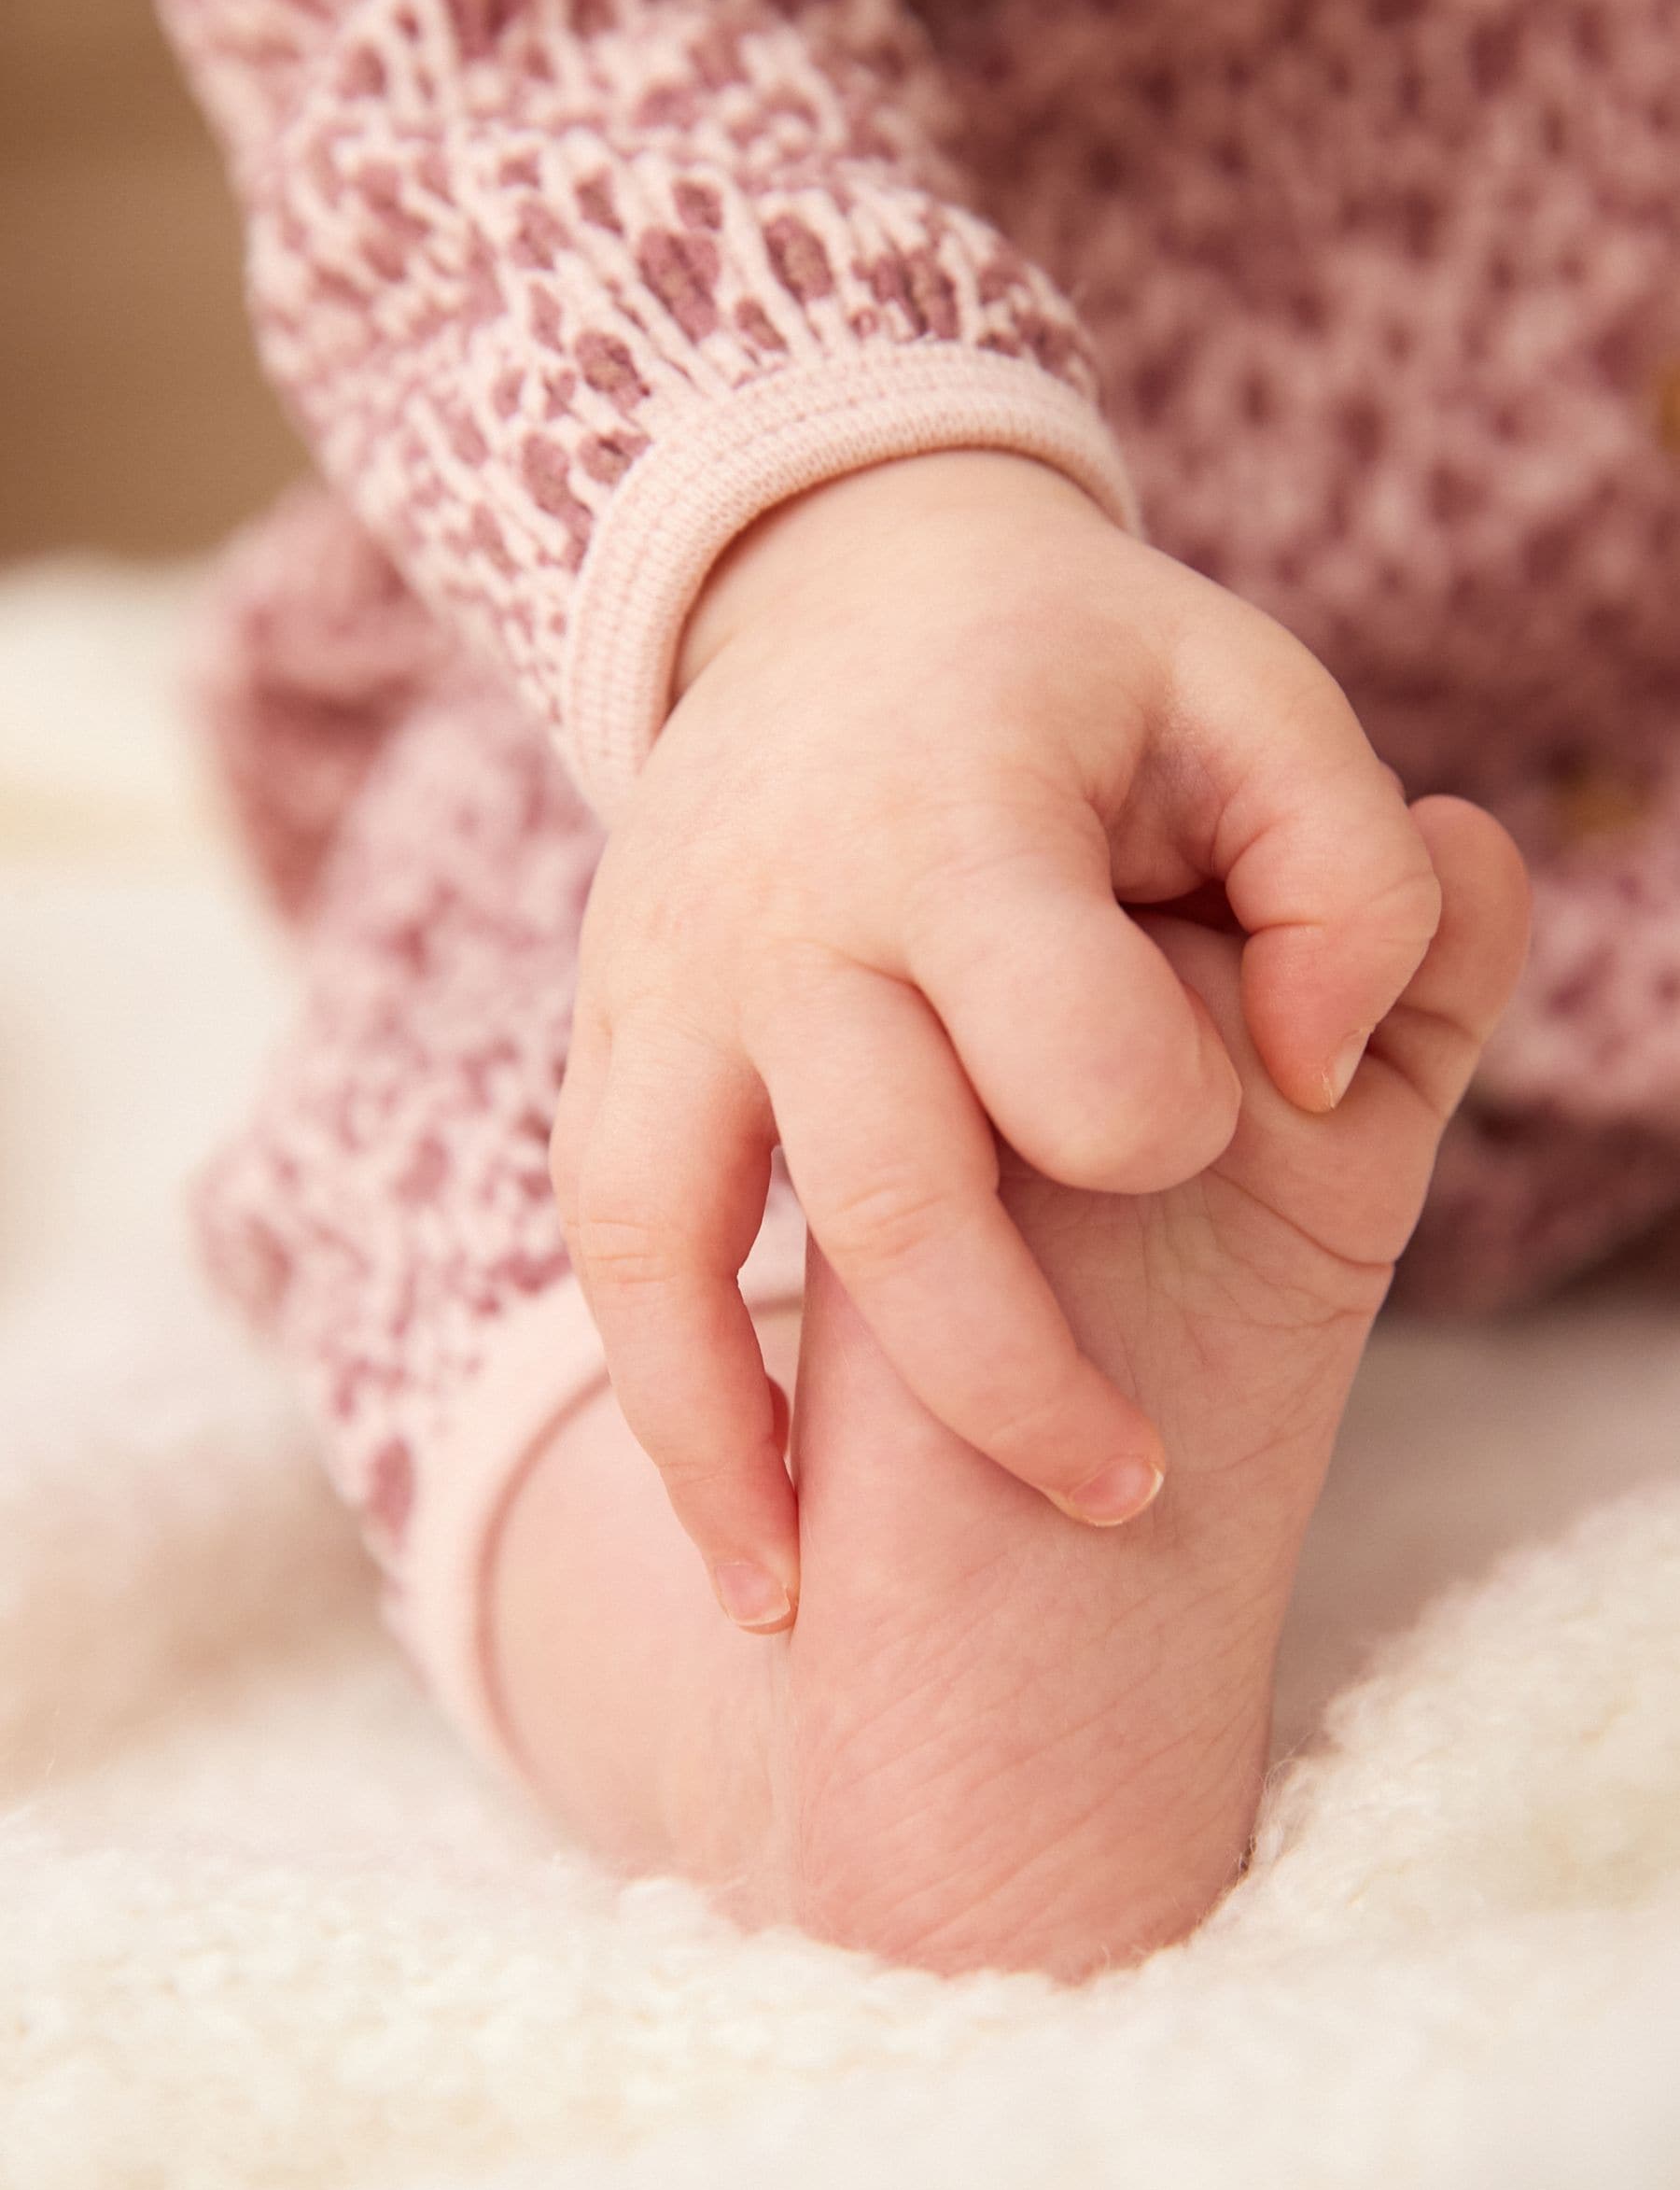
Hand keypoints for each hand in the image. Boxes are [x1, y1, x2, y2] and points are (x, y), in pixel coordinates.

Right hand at [548, 448, 1442, 1629]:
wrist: (831, 586)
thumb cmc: (1083, 676)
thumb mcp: (1261, 707)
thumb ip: (1356, 878)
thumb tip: (1309, 1071)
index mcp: (964, 827)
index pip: (1078, 1056)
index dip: (1184, 1121)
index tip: (1235, 1115)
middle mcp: (789, 916)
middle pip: (886, 1200)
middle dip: (1017, 1385)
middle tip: (1131, 1488)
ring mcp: (666, 982)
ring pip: (662, 1248)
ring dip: (740, 1450)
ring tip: (811, 1603)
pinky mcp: (607, 1036)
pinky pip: (601, 1247)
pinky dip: (657, 1403)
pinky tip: (739, 1537)